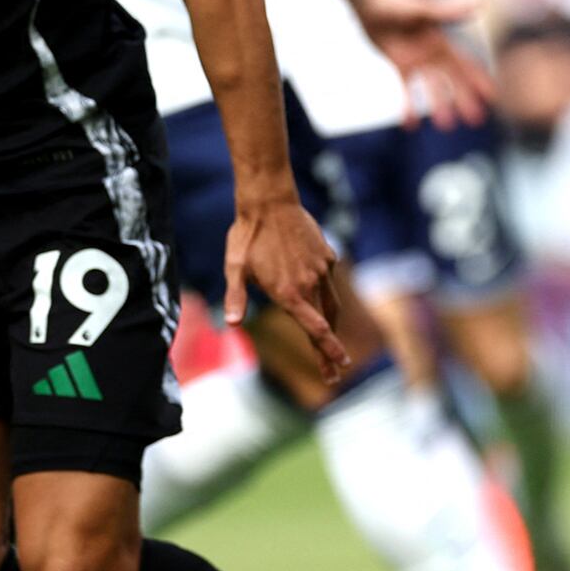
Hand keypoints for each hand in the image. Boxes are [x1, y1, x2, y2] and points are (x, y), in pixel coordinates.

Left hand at [227, 196, 347, 380]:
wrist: (269, 201)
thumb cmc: (247, 236)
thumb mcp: (235, 268)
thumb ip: (236, 296)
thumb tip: (232, 323)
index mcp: (289, 292)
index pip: (315, 329)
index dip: (327, 351)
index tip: (338, 368)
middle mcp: (310, 283)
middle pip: (327, 323)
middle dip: (331, 349)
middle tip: (337, 370)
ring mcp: (321, 269)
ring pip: (332, 303)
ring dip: (332, 324)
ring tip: (331, 340)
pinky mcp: (326, 256)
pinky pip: (329, 279)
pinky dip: (325, 291)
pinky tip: (317, 291)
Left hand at [357, 0, 492, 126]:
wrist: (366, 1)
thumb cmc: (395, 0)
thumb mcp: (422, 8)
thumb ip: (448, 11)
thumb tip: (479, 6)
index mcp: (442, 41)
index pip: (466, 64)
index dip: (479, 80)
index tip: (493, 97)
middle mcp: (433, 53)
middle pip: (453, 81)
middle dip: (465, 99)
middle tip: (476, 121)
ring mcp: (416, 60)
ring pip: (432, 88)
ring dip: (440, 106)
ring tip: (446, 126)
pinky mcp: (399, 64)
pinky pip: (406, 89)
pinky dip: (407, 106)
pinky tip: (409, 125)